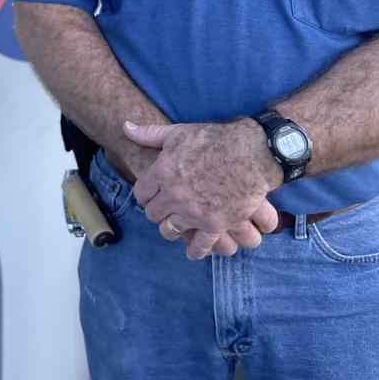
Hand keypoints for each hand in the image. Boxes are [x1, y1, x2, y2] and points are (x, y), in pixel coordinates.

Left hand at [124, 119, 280, 259]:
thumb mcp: (179, 132)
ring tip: (175, 227)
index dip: (144, 194)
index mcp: (163, 171)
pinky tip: (193, 251)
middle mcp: (174, 194)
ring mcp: (194, 212)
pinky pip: (199, 246)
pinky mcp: (215, 225)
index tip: (149, 195)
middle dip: (156, 212)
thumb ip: (150, 134)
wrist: (252, 152)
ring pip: (170, 231)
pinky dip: (195, 250)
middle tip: (162, 210)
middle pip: (153, 213)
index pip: (141, 192)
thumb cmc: (215, 139)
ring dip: (171, 230)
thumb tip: (126, 127)